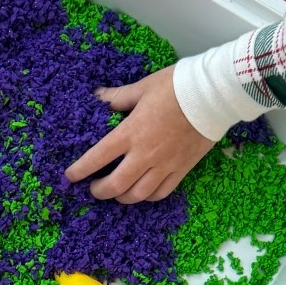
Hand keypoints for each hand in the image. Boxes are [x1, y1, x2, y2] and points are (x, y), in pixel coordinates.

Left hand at [63, 69, 214, 202]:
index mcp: (131, 132)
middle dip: (99, 191)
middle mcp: (145, 154)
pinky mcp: (182, 169)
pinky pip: (161, 193)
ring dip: (122, 197)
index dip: (80, 170)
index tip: (70, 177)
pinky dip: (147, 197)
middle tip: (93, 188)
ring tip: (116, 193)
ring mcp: (165, 165)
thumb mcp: (143, 87)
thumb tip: (98, 97)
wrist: (215, 95)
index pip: (97, 157)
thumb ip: (119, 97)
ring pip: (137, 194)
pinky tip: (141, 192)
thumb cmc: (178, 86)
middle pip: (116, 185)